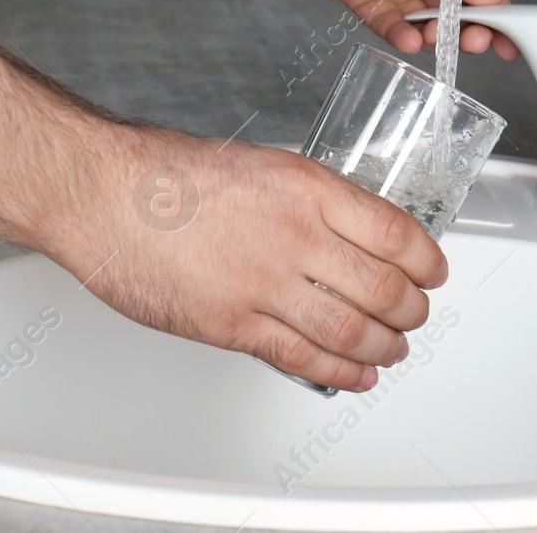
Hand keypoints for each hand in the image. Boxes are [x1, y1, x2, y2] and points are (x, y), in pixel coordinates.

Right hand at [56, 127, 447, 391]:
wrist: (104, 195)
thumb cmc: (166, 173)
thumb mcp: (259, 163)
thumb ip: (306, 198)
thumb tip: (346, 225)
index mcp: (305, 187)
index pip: (395, 231)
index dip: (426, 260)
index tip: (433, 269)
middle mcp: (294, 235)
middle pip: (383, 287)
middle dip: (412, 308)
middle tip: (417, 312)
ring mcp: (264, 284)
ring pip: (351, 329)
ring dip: (385, 344)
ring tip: (394, 346)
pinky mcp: (232, 324)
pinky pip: (302, 358)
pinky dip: (341, 371)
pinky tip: (357, 373)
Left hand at [261, 0, 519, 58]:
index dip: (496, 10)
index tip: (506, 35)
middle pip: (454, 7)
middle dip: (466, 28)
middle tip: (471, 40)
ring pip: (422, 20)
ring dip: (433, 34)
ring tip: (434, 35)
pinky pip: (385, 21)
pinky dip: (398, 34)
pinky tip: (408, 39)